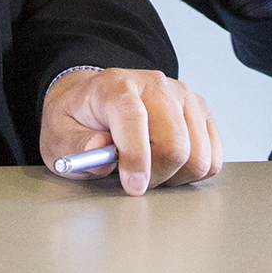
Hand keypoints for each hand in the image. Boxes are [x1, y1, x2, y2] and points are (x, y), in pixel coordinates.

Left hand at [41, 68, 221, 195]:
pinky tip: (169, 165)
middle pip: (174, 143)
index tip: (133, 187)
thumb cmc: (79, 121)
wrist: (96, 100)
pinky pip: (212, 156)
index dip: (136, 158)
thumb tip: (100, 151)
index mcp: (116, 86)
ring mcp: (183, 95)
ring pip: (197, 154)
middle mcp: (155, 85)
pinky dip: (193, 171)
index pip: (134, 118)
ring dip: (174, 175)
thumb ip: (76, 146)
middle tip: (134, 180)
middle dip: (155, 175)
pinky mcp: (201, 111)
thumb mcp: (59, 135)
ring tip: (150, 170)